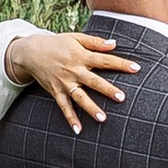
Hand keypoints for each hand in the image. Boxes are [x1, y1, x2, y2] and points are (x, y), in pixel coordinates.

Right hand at [5, 27, 139, 129]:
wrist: (30, 52)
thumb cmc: (57, 44)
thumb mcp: (75, 38)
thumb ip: (95, 42)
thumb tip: (115, 44)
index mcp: (81, 56)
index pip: (105, 60)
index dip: (121, 63)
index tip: (137, 68)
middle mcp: (74, 70)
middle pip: (94, 81)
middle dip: (107, 89)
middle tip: (121, 97)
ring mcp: (64, 83)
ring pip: (80, 97)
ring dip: (91, 108)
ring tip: (103, 119)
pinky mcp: (56, 91)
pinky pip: (64, 107)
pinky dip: (70, 118)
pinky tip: (78, 130)